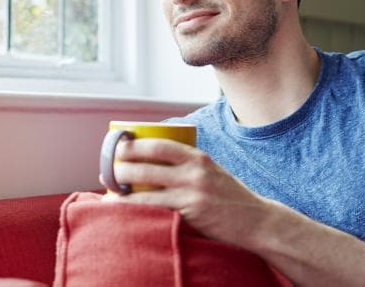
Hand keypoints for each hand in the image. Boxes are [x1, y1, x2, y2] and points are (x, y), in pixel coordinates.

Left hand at [101, 137, 274, 248]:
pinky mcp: (191, 217)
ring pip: (147, 192)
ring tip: (109, 191)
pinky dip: (136, 211)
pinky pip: (156, 213)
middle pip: (148, 166)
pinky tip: (124, 211)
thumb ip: (189, 164)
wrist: (256, 221)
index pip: (160, 145)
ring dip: (123, 192)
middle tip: (108, 170)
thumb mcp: (212, 171)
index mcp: (198, 158)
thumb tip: (154, 159)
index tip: (119, 145)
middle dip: (122, 167)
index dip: (135, 144)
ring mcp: (193, 196)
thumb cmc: (230, 196)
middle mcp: (195, 174)